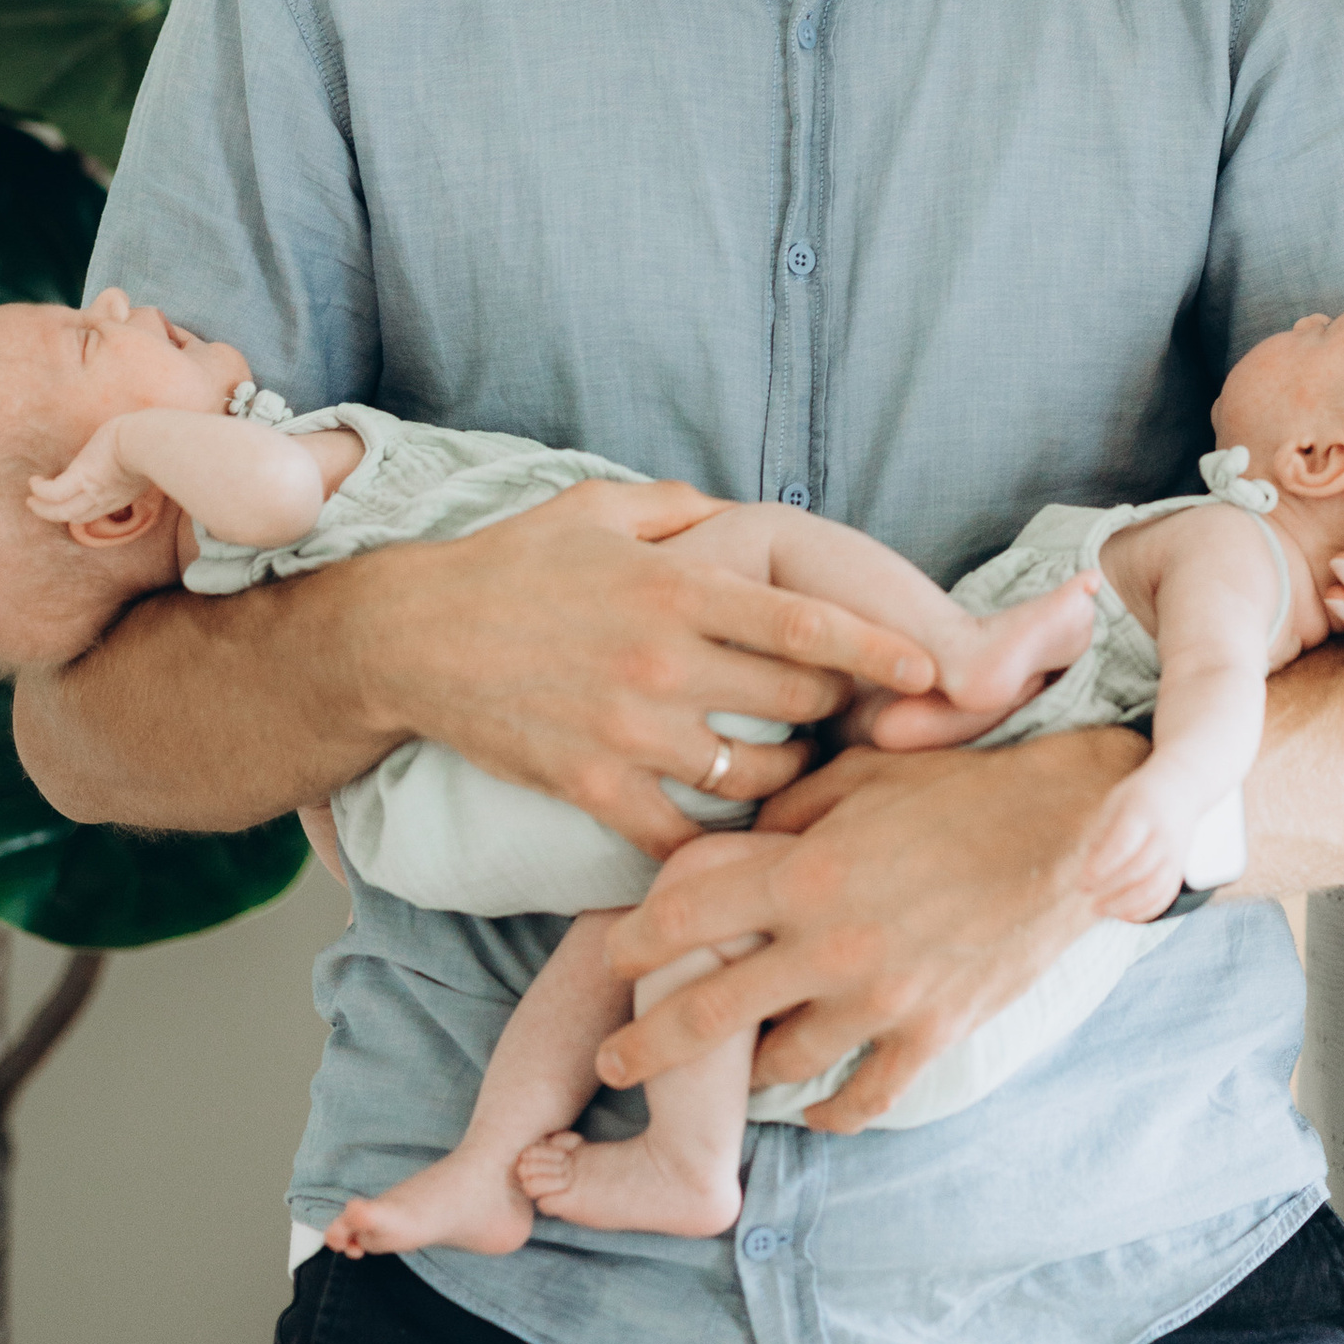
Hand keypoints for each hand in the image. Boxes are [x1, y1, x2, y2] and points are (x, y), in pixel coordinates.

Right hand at [27, 419, 149, 523]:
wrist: (149, 439)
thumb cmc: (151, 440)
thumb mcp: (143, 457)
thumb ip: (137, 460)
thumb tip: (139, 451)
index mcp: (120, 495)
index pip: (94, 512)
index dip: (79, 512)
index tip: (71, 504)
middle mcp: (105, 498)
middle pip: (75, 517)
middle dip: (55, 514)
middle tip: (40, 507)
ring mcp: (92, 490)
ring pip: (60, 511)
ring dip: (42, 508)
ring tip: (31, 500)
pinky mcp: (81, 476)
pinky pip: (53, 492)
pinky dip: (41, 490)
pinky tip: (34, 481)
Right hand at [359, 480, 939, 857]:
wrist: (412, 636)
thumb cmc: (513, 564)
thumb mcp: (602, 508)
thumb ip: (684, 510)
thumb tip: (749, 514)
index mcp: (676, 588)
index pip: (805, 624)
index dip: (878, 651)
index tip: (930, 671)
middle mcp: (663, 661)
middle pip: (795, 703)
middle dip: (831, 711)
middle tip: (844, 715)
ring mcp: (628, 730)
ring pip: (751, 771)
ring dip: (782, 771)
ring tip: (788, 761)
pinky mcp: (591, 786)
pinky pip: (677, 832)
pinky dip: (709, 835)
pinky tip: (722, 824)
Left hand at [597, 724, 1146, 1117]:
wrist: (1070, 832)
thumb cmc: (965, 788)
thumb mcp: (866, 777)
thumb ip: (793, 810)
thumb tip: (742, 836)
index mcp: (806, 875)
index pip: (686, 918)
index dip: (636, 943)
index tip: (613, 960)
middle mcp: (830, 947)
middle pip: (709, 1014)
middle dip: (648, 1045)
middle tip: (616, 1062)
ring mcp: (881, 1000)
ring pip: (781, 1062)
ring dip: (748, 1067)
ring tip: (728, 1070)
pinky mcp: (930, 1032)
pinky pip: (862, 1096)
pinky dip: (830, 1110)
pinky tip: (812, 1108)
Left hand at [1077, 759, 1201, 923]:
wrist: (1183, 789)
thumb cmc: (1140, 796)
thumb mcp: (1116, 802)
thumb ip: (1101, 833)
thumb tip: (1086, 869)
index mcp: (1143, 812)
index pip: (1123, 844)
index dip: (1101, 867)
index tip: (1082, 881)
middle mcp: (1163, 834)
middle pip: (1139, 869)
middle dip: (1109, 889)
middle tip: (1087, 897)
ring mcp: (1175, 853)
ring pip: (1154, 888)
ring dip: (1125, 905)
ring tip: (1101, 909)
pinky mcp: (1180, 868)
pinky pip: (1165, 897)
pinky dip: (1144, 911)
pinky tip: (1122, 915)